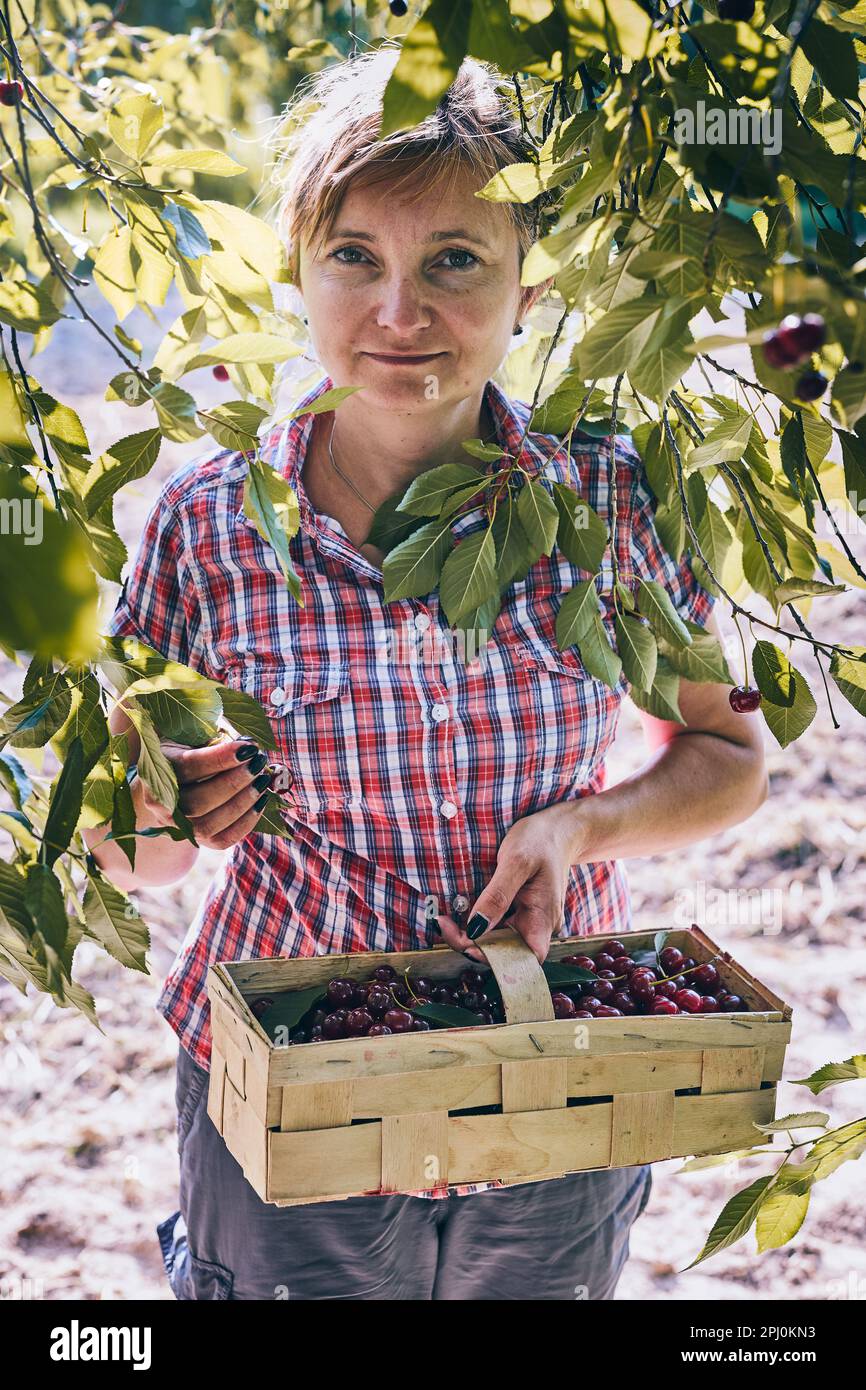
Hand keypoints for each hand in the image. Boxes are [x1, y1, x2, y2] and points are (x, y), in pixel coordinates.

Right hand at [135, 739, 273, 850]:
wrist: (174, 787)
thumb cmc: (187, 754)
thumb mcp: (191, 738)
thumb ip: (212, 739)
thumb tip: (248, 744)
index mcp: (157, 770)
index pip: (188, 767)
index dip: (219, 758)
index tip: (249, 748)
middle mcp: (161, 804)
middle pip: (198, 801)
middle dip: (234, 783)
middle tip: (259, 763)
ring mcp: (178, 827)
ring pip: (210, 824)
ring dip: (243, 802)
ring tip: (263, 780)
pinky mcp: (199, 840)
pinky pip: (224, 839)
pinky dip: (246, 821)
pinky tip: (261, 800)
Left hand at [434, 803, 581, 964]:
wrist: (557, 828)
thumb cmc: (541, 841)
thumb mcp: (516, 862)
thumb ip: (497, 896)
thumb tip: (476, 928)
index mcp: (543, 919)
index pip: (523, 959)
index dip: (495, 960)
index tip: (466, 945)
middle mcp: (537, 925)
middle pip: (505, 952)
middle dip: (472, 944)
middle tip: (444, 924)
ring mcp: (528, 919)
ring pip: (498, 940)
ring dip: (471, 935)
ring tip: (445, 920)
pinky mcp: (519, 911)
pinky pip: (498, 925)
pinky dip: (478, 923)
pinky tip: (459, 913)